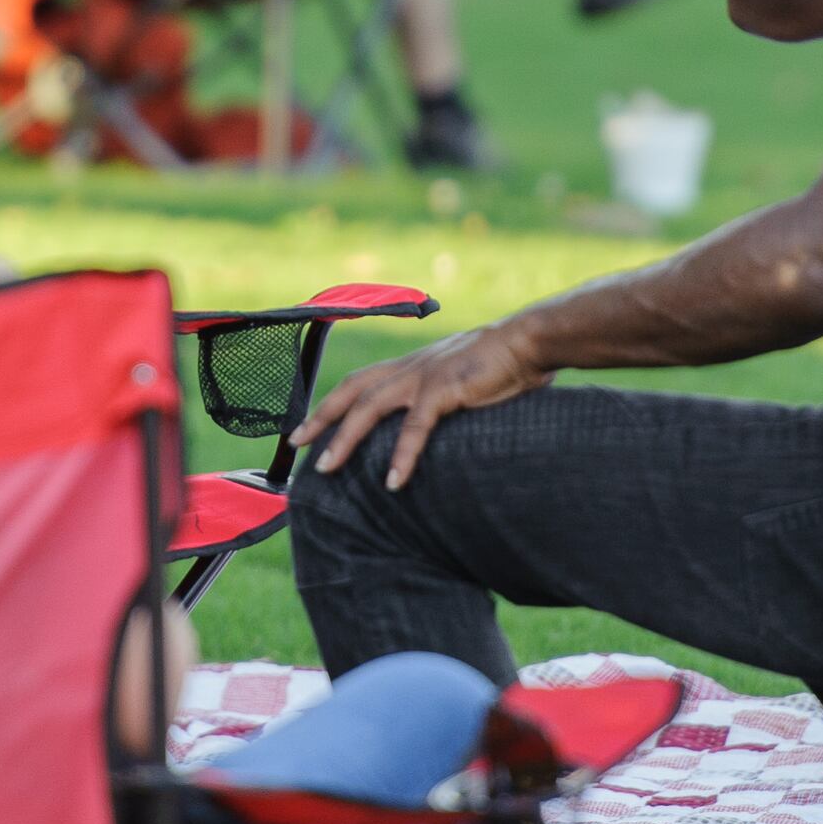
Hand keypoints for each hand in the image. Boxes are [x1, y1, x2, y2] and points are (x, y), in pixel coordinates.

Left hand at [294, 325, 550, 490]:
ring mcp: (423, 377)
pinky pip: (415, 427)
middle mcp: (408, 368)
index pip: (358, 383)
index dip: (330, 404)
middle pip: (351, 392)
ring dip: (345, 439)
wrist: (527, 342)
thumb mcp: (458, 380)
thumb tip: (429, 424)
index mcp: (409, 366)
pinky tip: (393, 481)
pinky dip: (402, 455)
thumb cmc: (499, 363)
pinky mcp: (444, 389)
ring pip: (369, 408)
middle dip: (321, 419)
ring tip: (327, 467)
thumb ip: (438, 398)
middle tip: (296, 444)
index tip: (307, 426)